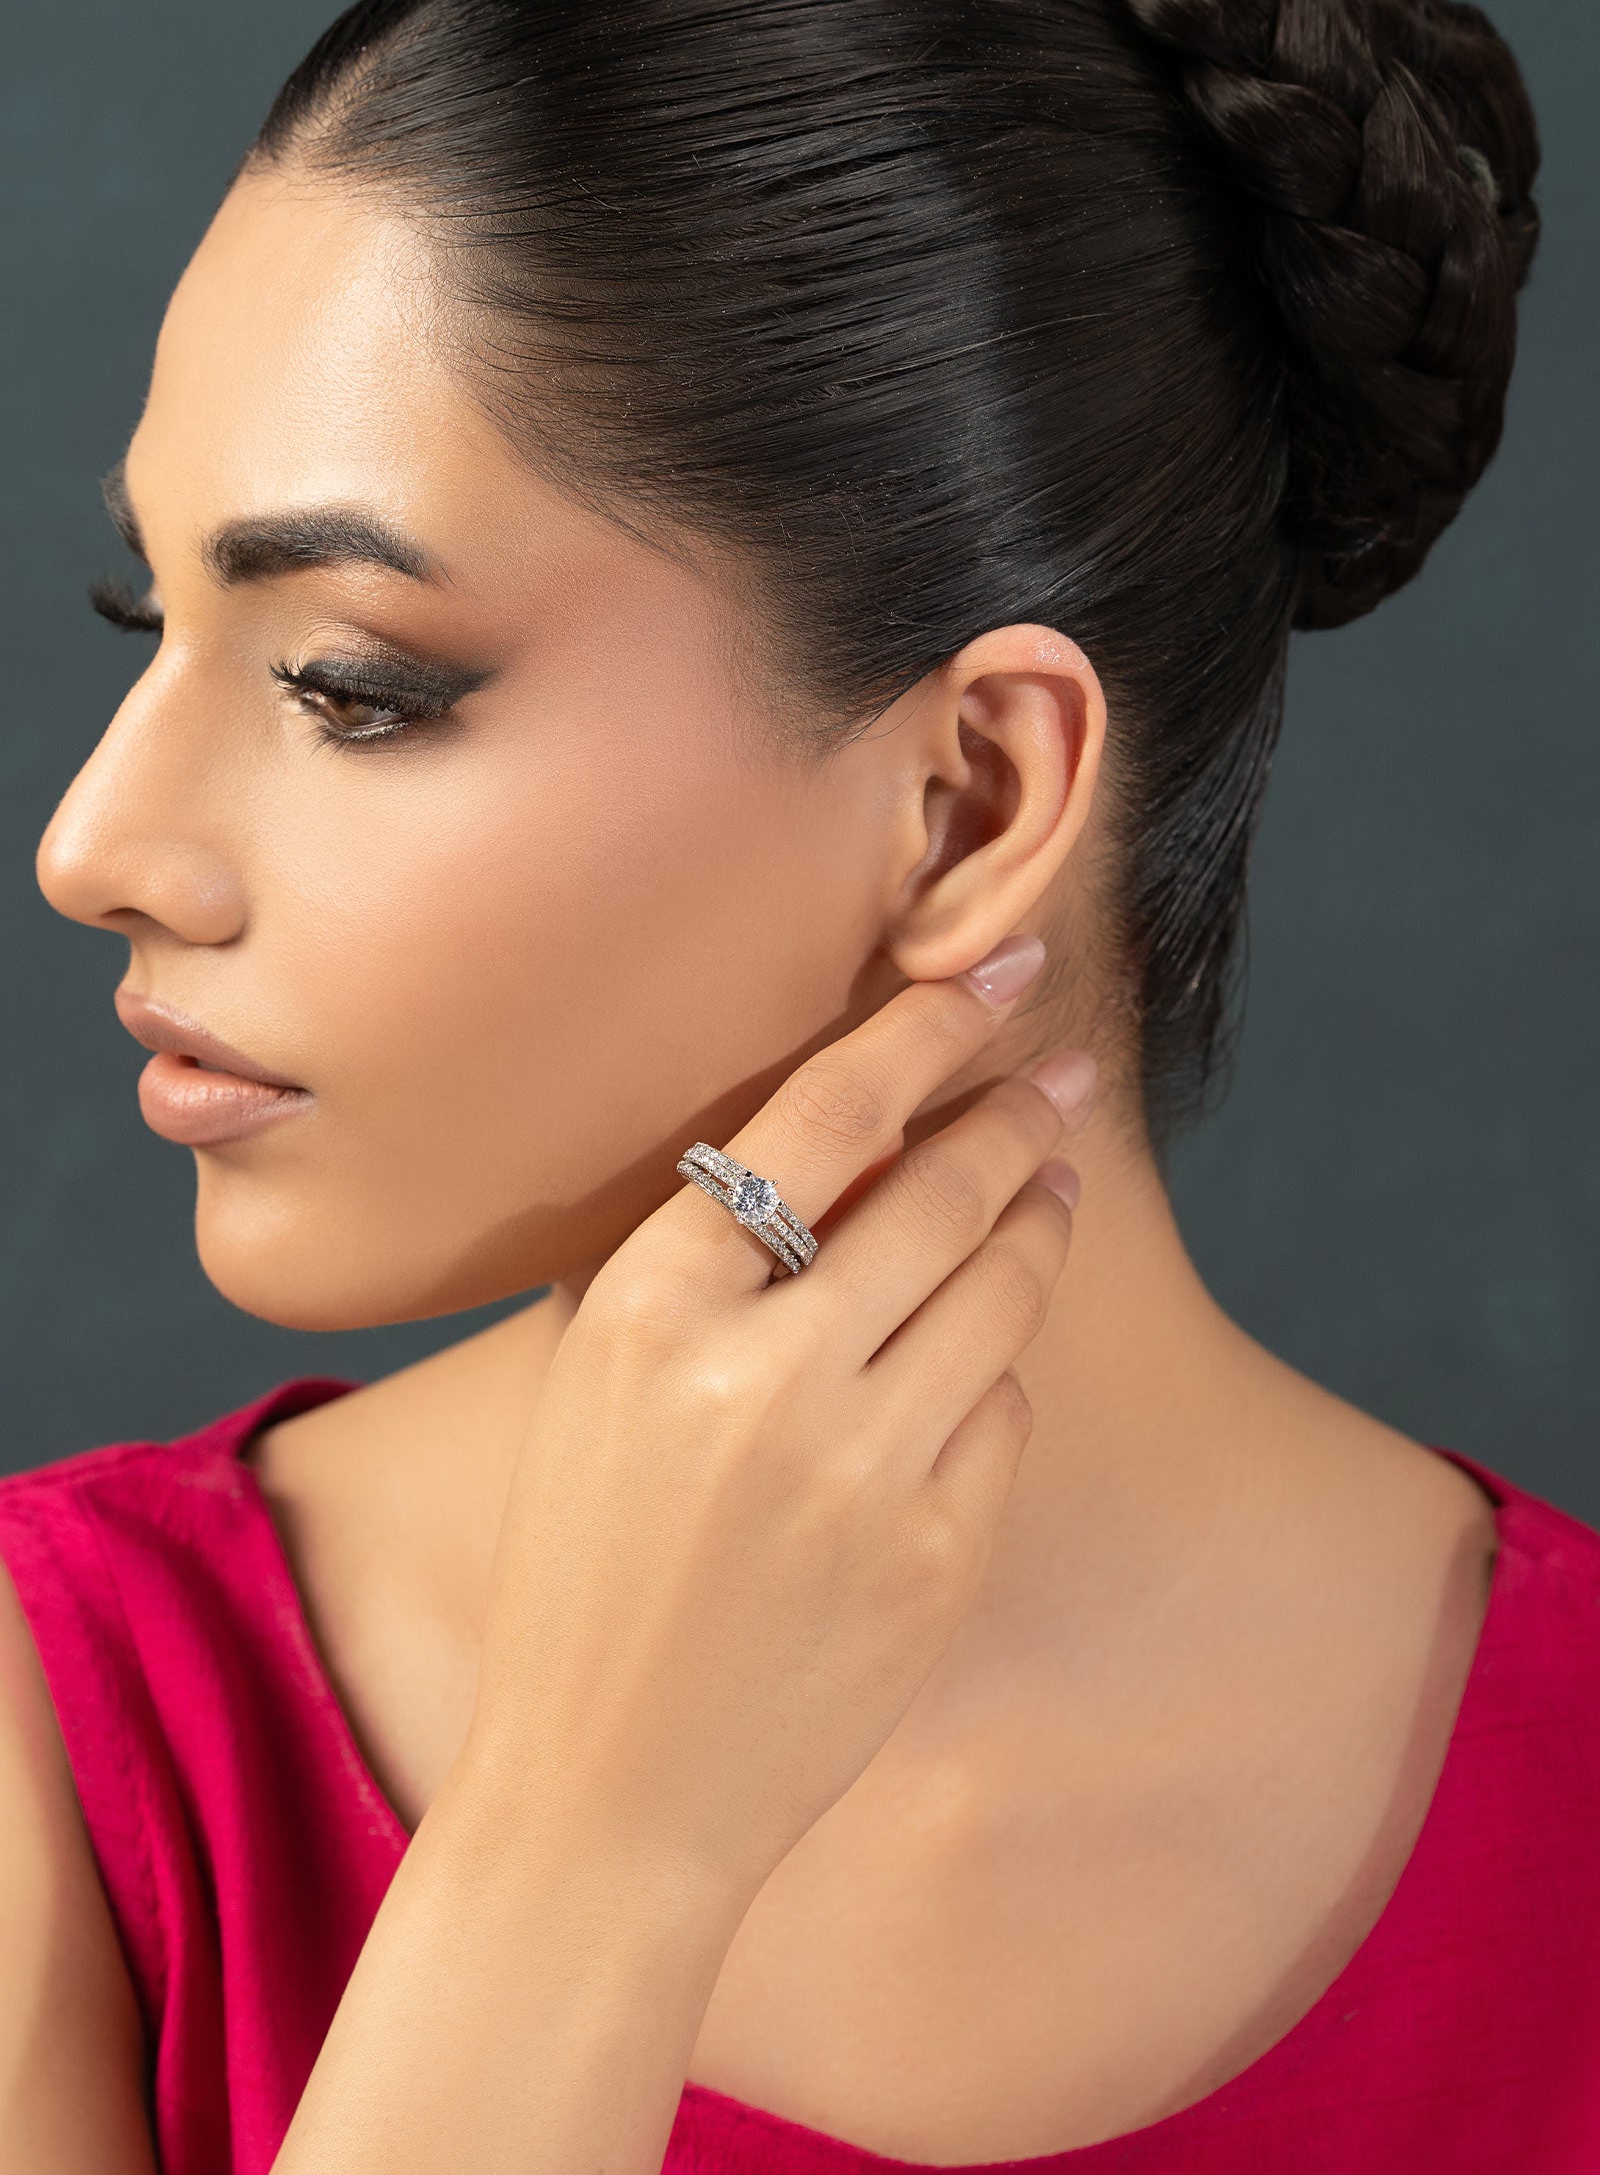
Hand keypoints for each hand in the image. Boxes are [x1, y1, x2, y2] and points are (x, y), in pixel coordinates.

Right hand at [463, 938, 1091, 1910]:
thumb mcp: (595, 1384)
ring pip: (1001, 1290)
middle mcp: (762, 1374)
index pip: (820, 1115)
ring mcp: (862, 1470)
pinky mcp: (936, 1554)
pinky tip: (972, 1366)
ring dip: (1037, 1221)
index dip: (921, 1025)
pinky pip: (1001, 1411)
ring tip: (1048, 1186)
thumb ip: (693, 1259)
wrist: (611, 1789)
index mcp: (651, 1309)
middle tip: (1055, 1077)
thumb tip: (827, 1134)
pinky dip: (992, 1373)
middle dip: (1013, 1116)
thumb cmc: (587, 1566)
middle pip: (939, 1188)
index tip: (988, 973)